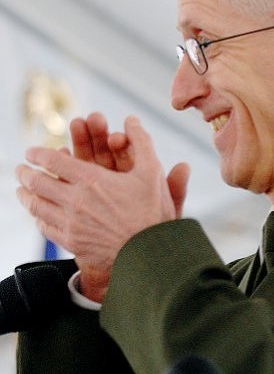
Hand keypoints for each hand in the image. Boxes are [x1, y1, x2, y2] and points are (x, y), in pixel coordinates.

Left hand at [16, 115, 189, 301]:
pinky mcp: (72, 242)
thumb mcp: (152, 173)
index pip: (52, 161)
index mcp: (91, 179)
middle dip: (25, 173)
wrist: (150, 252)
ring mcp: (71, 223)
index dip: (37, 154)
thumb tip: (131, 121)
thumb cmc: (152, 212)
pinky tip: (38, 216)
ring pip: (36, 206)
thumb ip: (141, 143)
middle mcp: (76, 200)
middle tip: (20, 169)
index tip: (31, 152)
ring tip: (21, 190)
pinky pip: (45, 228)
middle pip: (37, 182)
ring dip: (25, 195)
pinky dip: (38, 218)